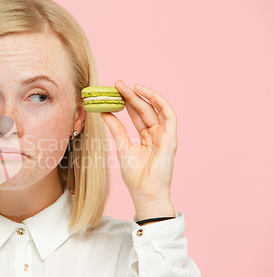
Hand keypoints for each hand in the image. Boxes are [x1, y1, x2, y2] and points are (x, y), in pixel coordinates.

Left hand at [101, 80, 176, 218]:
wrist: (144, 192)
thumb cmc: (135, 175)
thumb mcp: (122, 147)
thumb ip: (116, 129)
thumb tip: (104, 112)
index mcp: (146, 137)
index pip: (136, 115)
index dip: (126, 102)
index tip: (113, 91)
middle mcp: (156, 134)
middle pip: (144, 110)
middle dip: (131, 96)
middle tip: (117, 84)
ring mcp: (165, 136)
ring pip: (156, 110)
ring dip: (144, 96)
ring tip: (131, 86)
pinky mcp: (171, 139)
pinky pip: (170, 116)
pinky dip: (162, 104)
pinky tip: (150, 94)